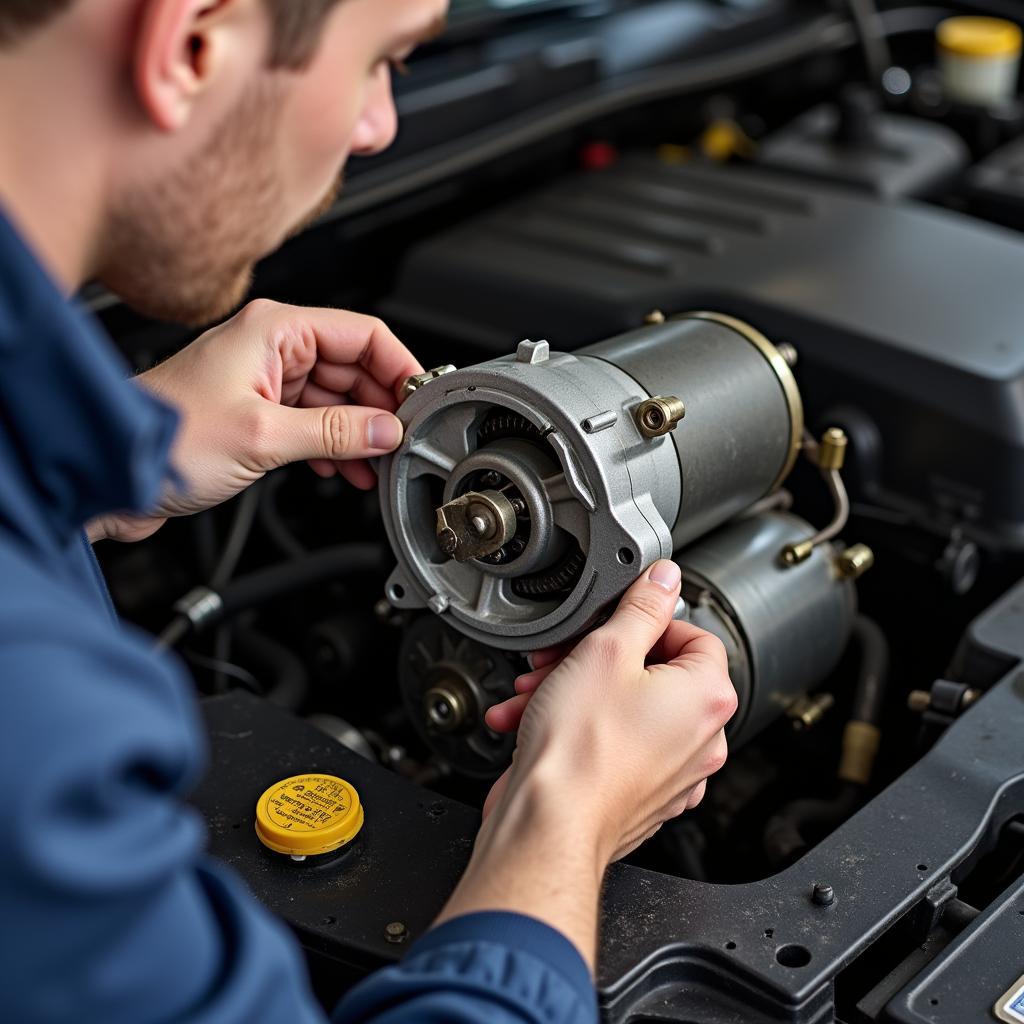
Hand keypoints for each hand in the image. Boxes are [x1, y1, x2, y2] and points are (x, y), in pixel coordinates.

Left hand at [90, 300, 421, 542]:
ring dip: (359, 433)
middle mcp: (272, 347)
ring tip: (376, 465)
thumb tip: (386, 430)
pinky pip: (314, 420)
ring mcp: (265, 380)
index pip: (364, 334)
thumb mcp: (264, 436)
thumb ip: (334, 432)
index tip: (422, 403)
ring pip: (337, 398)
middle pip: (355, 367)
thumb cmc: (163, 437)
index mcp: (275, 329)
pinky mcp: (258, 411)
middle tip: (401, 443)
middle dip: (381, 408)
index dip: (400, 368)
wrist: (110, 470)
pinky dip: (334, 445)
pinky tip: (345, 470)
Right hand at [434, 561, 736, 966]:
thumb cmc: (580, 751)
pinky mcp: (640, 794)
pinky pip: (613, 744)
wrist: (548, 825)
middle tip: (559, 659)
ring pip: (625, 708)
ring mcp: (672, 772)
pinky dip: (578, 730)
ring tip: (534, 694)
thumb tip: (665, 579)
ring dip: (575, 692)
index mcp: (708, 697)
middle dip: (594, 659)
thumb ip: (641, 606)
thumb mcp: (606, 650)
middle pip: (653, 672)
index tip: (610, 625)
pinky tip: (534, 723)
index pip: (695, 634)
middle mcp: (701, 739)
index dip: (646, 622)